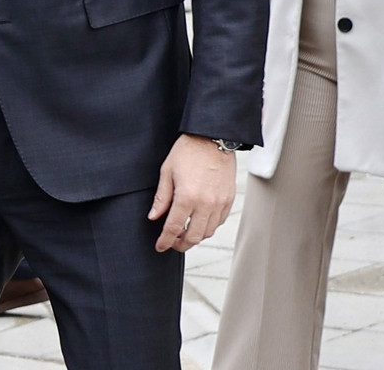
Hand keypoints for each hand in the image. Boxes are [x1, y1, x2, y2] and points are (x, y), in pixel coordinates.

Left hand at [148, 134, 235, 252]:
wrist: (213, 138)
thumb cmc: (188, 151)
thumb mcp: (167, 171)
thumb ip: (162, 198)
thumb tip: (154, 216)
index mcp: (187, 197)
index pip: (173, 228)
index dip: (165, 241)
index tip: (160, 246)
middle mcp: (205, 204)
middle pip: (193, 237)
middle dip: (180, 245)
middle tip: (172, 243)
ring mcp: (220, 203)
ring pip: (208, 232)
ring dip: (195, 237)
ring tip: (185, 232)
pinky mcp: (229, 199)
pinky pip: (219, 222)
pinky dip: (208, 227)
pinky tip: (199, 221)